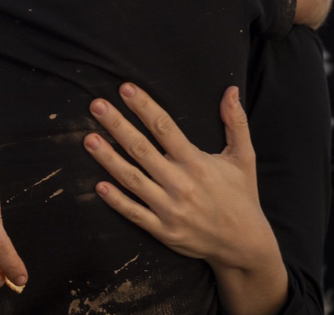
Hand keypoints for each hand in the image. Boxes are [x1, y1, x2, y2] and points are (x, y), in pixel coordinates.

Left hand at [84, 83, 271, 270]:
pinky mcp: (163, 230)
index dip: (144, 107)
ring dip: (108, 158)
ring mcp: (169, 209)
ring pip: (132, 179)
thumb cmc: (241, 195)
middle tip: (97, 106)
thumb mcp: (244, 157)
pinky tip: (98, 185)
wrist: (244, 244)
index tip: (126, 88)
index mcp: (197, 163)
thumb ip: (236, 122)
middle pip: (141, 149)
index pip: (165, 128)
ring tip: (88, 138)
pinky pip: (134, 213)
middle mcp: (181, 184)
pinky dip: (116, 200)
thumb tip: (231, 89)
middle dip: (117, 125)